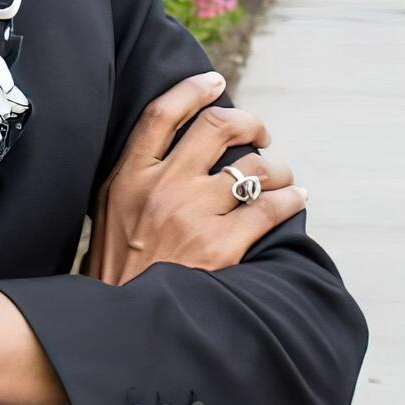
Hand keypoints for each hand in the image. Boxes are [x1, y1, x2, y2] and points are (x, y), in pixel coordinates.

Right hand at [82, 72, 307, 284]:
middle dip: (248, 123)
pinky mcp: (222, 247)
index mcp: (129, 175)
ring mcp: (194, 215)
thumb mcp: (108, 210)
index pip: (163, 113)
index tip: (214, 82)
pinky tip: (295, 198)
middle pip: (216, 128)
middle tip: (258, 133)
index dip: (192, 89)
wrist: (125, 323)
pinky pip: (270, 207)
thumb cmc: (118, 267)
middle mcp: (163, 187)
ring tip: (279, 176)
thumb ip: (134, 176)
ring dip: (276, 167)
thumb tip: (168, 147)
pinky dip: (290, 198)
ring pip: (252, 168)